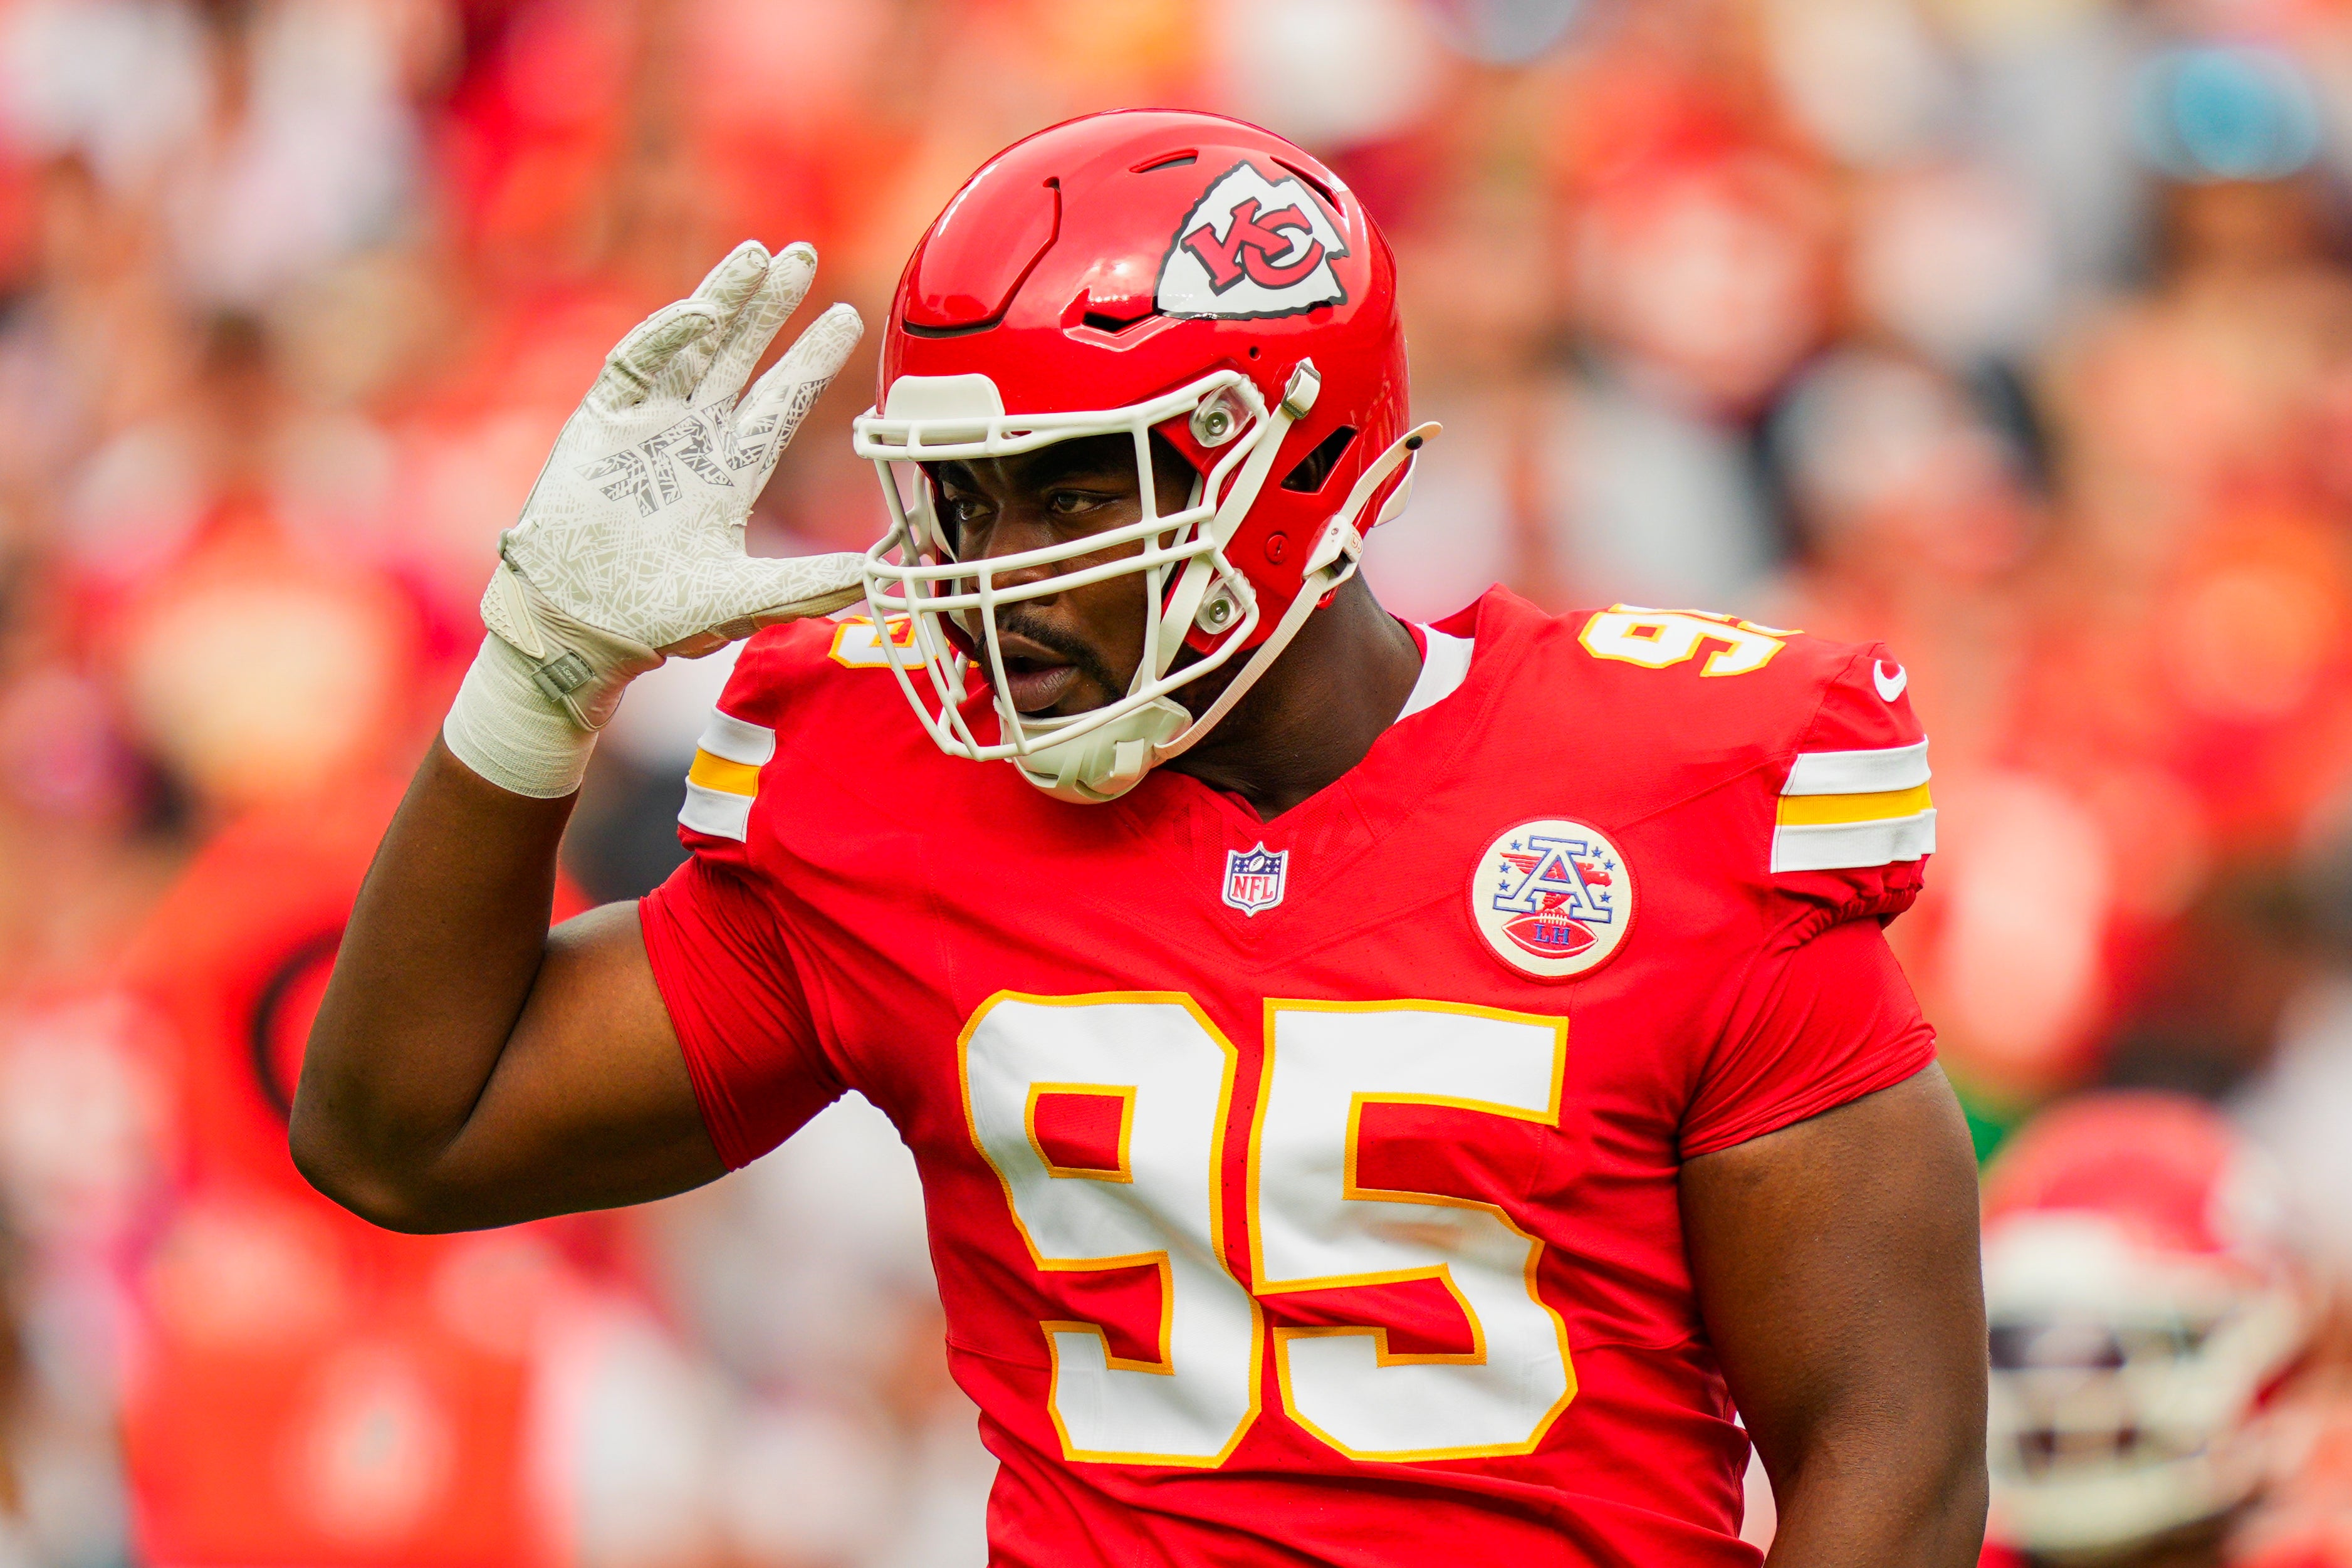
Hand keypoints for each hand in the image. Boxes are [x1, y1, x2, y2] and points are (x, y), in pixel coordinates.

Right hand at [488, 240, 866, 728]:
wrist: (581, 625)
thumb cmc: (658, 618)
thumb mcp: (749, 598)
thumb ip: (813, 584)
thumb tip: (884, 575)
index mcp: (731, 472)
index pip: (782, 401)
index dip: (811, 360)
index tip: (847, 318)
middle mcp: (693, 438)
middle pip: (741, 357)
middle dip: (770, 307)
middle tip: (802, 256)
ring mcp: (647, 425)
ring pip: (693, 346)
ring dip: (723, 299)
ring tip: (758, 255)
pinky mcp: (601, 421)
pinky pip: (637, 363)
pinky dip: (669, 335)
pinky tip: (705, 313)